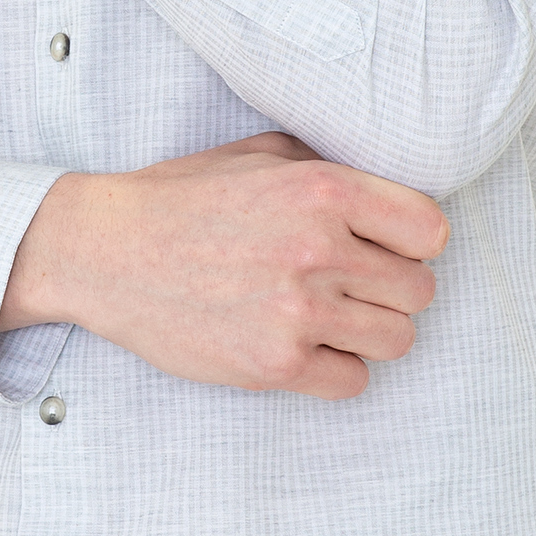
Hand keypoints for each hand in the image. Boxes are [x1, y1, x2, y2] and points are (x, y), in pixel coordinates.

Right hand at [1, 132, 449, 401]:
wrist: (105, 252)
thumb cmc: (182, 197)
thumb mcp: (261, 154)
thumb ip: (331, 168)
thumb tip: (391, 192)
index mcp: (322, 189)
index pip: (430, 230)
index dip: (414, 240)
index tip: (389, 245)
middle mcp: (318, 250)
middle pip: (419, 290)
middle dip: (393, 287)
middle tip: (355, 283)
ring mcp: (297, 313)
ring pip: (397, 339)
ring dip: (371, 329)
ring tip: (333, 315)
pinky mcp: (274, 365)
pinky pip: (354, 381)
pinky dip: (336, 368)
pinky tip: (305, 344)